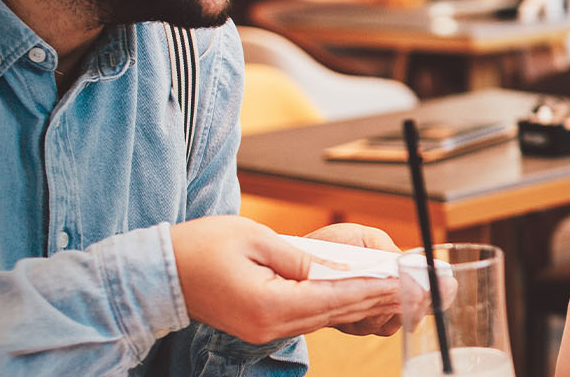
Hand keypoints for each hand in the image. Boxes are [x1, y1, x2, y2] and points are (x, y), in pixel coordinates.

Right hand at [170, 216, 401, 343]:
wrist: (159, 274)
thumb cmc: (200, 248)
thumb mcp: (253, 239)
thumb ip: (297, 256)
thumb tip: (330, 268)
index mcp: (270, 305)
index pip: (334, 297)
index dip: (371, 289)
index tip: (401, 283)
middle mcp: (270, 326)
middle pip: (334, 312)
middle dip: (375, 301)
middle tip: (410, 291)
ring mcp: (265, 330)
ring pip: (324, 317)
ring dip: (360, 306)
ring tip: (393, 295)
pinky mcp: (261, 324)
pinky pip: (308, 316)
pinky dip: (336, 307)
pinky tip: (357, 299)